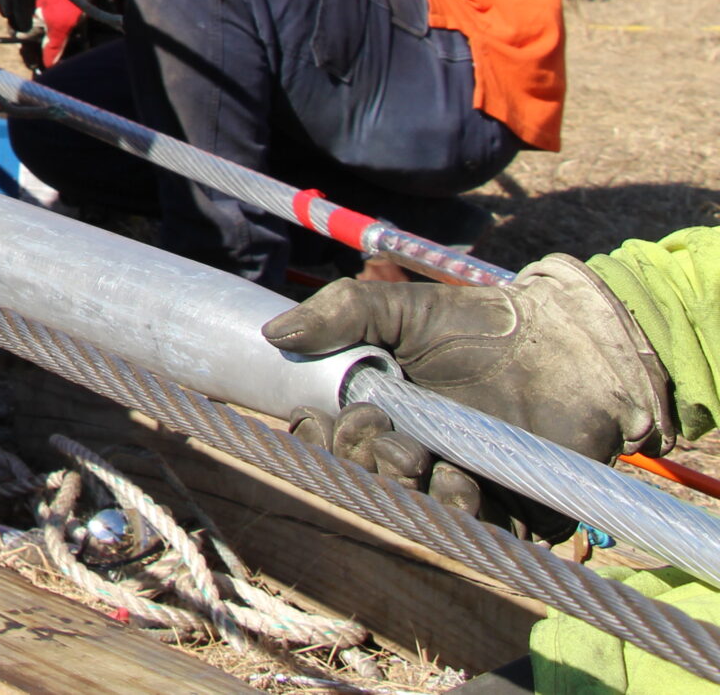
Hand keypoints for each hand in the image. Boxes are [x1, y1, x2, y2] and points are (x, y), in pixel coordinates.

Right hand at [263, 259, 676, 535]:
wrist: (568, 342)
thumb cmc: (481, 324)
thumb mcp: (402, 309)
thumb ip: (339, 314)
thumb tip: (274, 335)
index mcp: (381, 410)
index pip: (329, 439)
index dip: (316, 437)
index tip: (318, 418)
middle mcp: (415, 450)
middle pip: (364, 476)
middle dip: (360, 457)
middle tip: (377, 427)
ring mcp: (461, 480)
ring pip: (414, 508)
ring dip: (404, 487)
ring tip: (418, 458)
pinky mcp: (513, 509)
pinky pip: (477, 532)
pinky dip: (460, 514)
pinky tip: (458, 481)